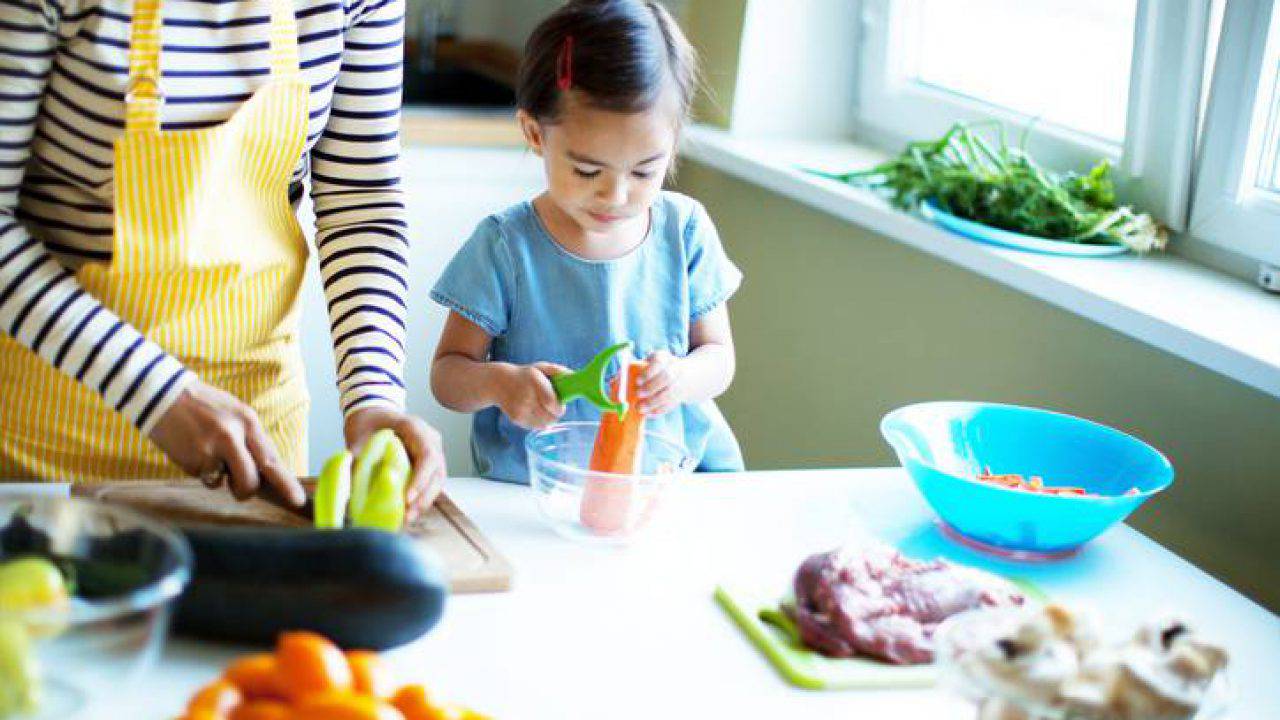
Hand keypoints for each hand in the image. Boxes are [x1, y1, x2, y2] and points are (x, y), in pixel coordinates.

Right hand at [150, 380, 305, 506]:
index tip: (297, 501)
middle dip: (246, 491)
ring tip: (207, 451)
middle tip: (239, 487)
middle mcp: (232, 436)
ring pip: (222, 483)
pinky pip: (203, 477)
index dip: (286, 483)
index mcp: (248, 422)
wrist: (162, 394)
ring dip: (218, 477)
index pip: (271, 460)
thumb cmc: (204, 405)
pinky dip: (200, 470)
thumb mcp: (236, 414)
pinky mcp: (189, 460)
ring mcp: (209, 449)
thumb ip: (250, 440)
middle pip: (249, 481)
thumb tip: (265, 471)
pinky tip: (192, 450)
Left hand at [345, 407, 446, 522]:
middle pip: (437, 472)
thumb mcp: (358, 436)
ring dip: (424, 501)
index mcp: (415, 428)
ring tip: (407, 519)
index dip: (420, 479)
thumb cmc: (367, 422)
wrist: (373, 414)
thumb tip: (347, 485)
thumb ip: (356, 457)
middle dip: (424, 497)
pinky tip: (408, 512)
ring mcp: (432, 451)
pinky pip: (431, 483)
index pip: (427, 456)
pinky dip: (421, 498)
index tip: (407, 499)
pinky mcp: (428, 463)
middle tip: (408, 516)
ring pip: (437, 480)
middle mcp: (429, 439)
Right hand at [497, 362, 567, 429]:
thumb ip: (558, 371)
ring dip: (549, 419)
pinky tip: (535, 413)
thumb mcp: (541, 367)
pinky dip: (540, 423)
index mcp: (534, 382)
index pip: (551, 402)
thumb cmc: (525, 375)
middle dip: (555, 414)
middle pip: (549, 416)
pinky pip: (536, 427)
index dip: (559, 407)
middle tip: (553, 407)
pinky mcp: (516, 419)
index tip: (561, 405)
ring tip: (544, 410)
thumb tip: (574, 377)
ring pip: (544, 424)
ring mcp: (520, 409)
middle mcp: (526, 397)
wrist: (498, 382)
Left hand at [636, 350, 686, 415]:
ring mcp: (680, 383)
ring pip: (669, 393)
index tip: (637, 381)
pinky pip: (670, 405)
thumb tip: (615, 381)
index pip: (659, 362)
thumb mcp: (646, 364)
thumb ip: (630, 371)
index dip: (648, 372)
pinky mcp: (680, 397)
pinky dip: (658, 410)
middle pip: (666, 377)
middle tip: (638, 394)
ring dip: (653, 402)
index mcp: (664, 358)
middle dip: (651, 387)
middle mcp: (675, 368)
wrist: (683, 376)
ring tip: (639, 409)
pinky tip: (648, 413)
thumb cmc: (655, 370)